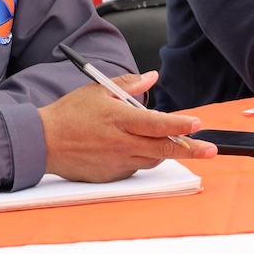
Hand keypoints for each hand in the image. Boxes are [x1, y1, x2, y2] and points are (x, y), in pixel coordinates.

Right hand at [39, 71, 216, 182]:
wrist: (42, 143)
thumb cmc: (70, 114)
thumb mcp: (98, 91)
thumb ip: (129, 84)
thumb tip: (152, 77)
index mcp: (118, 119)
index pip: (156, 123)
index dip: (179, 124)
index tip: (197, 123)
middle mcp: (120, 143)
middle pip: (163, 148)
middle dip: (191, 149)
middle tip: (211, 150)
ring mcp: (116, 162)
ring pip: (152, 159)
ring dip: (164, 151)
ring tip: (168, 141)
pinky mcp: (111, 175)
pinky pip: (135, 167)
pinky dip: (141, 158)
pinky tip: (134, 148)